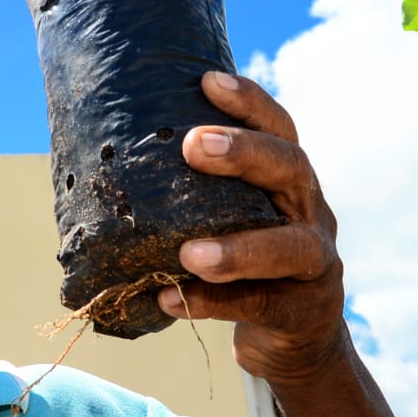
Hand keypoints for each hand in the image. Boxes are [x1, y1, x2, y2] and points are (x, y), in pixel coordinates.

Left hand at [156, 72, 348, 386]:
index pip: (279, 129)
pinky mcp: (304, 311)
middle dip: (245, 153)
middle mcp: (309, 211)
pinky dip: (213, 302)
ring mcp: (315, 262)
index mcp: (287, 181)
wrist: (294, 335)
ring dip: (237, 249)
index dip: (250, 103)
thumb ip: (192, 194)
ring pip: (290, 247)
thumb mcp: (228, 220)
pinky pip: (261, 305)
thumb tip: (102, 158)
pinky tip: (169, 297)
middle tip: (195, 144)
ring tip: (187, 254)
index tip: (208, 80)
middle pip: (291, 169)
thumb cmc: (244, 261)